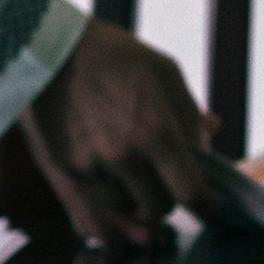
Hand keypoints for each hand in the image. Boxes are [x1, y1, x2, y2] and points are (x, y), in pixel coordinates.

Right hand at [17, 19, 219, 243]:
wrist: (49, 50)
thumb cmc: (113, 56)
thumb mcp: (165, 72)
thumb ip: (189, 113)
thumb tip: (210, 138)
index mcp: (156, 132)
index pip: (190, 192)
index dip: (207, 209)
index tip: (213, 213)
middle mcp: (124, 157)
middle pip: (160, 207)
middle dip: (169, 197)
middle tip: (168, 183)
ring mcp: (92, 168)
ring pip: (127, 209)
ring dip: (137, 199)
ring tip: (136, 177)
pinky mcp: (64, 171)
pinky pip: (93, 209)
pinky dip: (109, 204)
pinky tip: (115, 193)